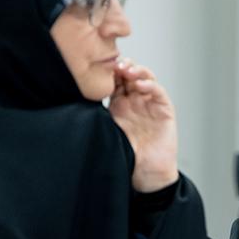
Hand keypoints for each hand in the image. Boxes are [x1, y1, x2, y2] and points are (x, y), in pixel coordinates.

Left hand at [108, 59, 178, 191]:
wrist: (147, 172)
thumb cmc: (128, 155)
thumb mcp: (108, 131)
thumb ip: (98, 115)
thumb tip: (74, 101)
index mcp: (119, 104)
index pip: (115, 80)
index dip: (109, 72)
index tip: (100, 68)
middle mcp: (135, 100)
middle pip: (130, 74)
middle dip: (123, 66)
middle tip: (115, 65)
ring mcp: (150, 103)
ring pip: (145, 78)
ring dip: (137, 71)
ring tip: (127, 71)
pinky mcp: (164, 109)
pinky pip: (158, 92)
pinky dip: (150, 85)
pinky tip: (140, 85)